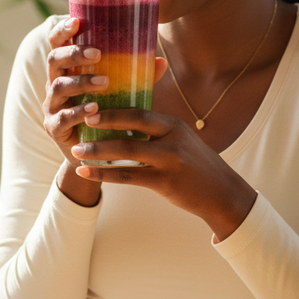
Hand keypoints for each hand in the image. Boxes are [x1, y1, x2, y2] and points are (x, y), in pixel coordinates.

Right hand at [42, 17, 167, 205]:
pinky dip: (78, 112)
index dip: (62, 30)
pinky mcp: (53, 128)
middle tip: (97, 53)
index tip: (77, 21)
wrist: (97, 154)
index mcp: (68, 69)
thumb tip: (160, 61)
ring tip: (104, 82)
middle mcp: (55, 83)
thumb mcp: (123, 93)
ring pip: (58, 86)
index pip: (58, 43)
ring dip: (81, 82)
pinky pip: (62, 117)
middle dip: (74, 53)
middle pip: (54, 60)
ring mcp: (52, 106)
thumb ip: (138, 78)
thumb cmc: (109, 115)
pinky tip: (93, 109)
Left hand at [71, 109, 256, 240]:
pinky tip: (86, 173)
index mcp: (174, 125)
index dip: (114, 109)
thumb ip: (158, 131)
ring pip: (126, 152)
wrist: (222, 193)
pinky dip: (104, 174)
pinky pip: (128, 176)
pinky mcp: (165, 183)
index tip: (92, 106)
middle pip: (132, 126)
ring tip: (75, 152)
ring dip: (97, 151)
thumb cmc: (197, 166)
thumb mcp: (182, 140)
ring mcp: (170, 161)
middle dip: (103, 123)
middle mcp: (172, 139)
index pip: (140, 111)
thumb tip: (126, 121)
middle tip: (81, 122)